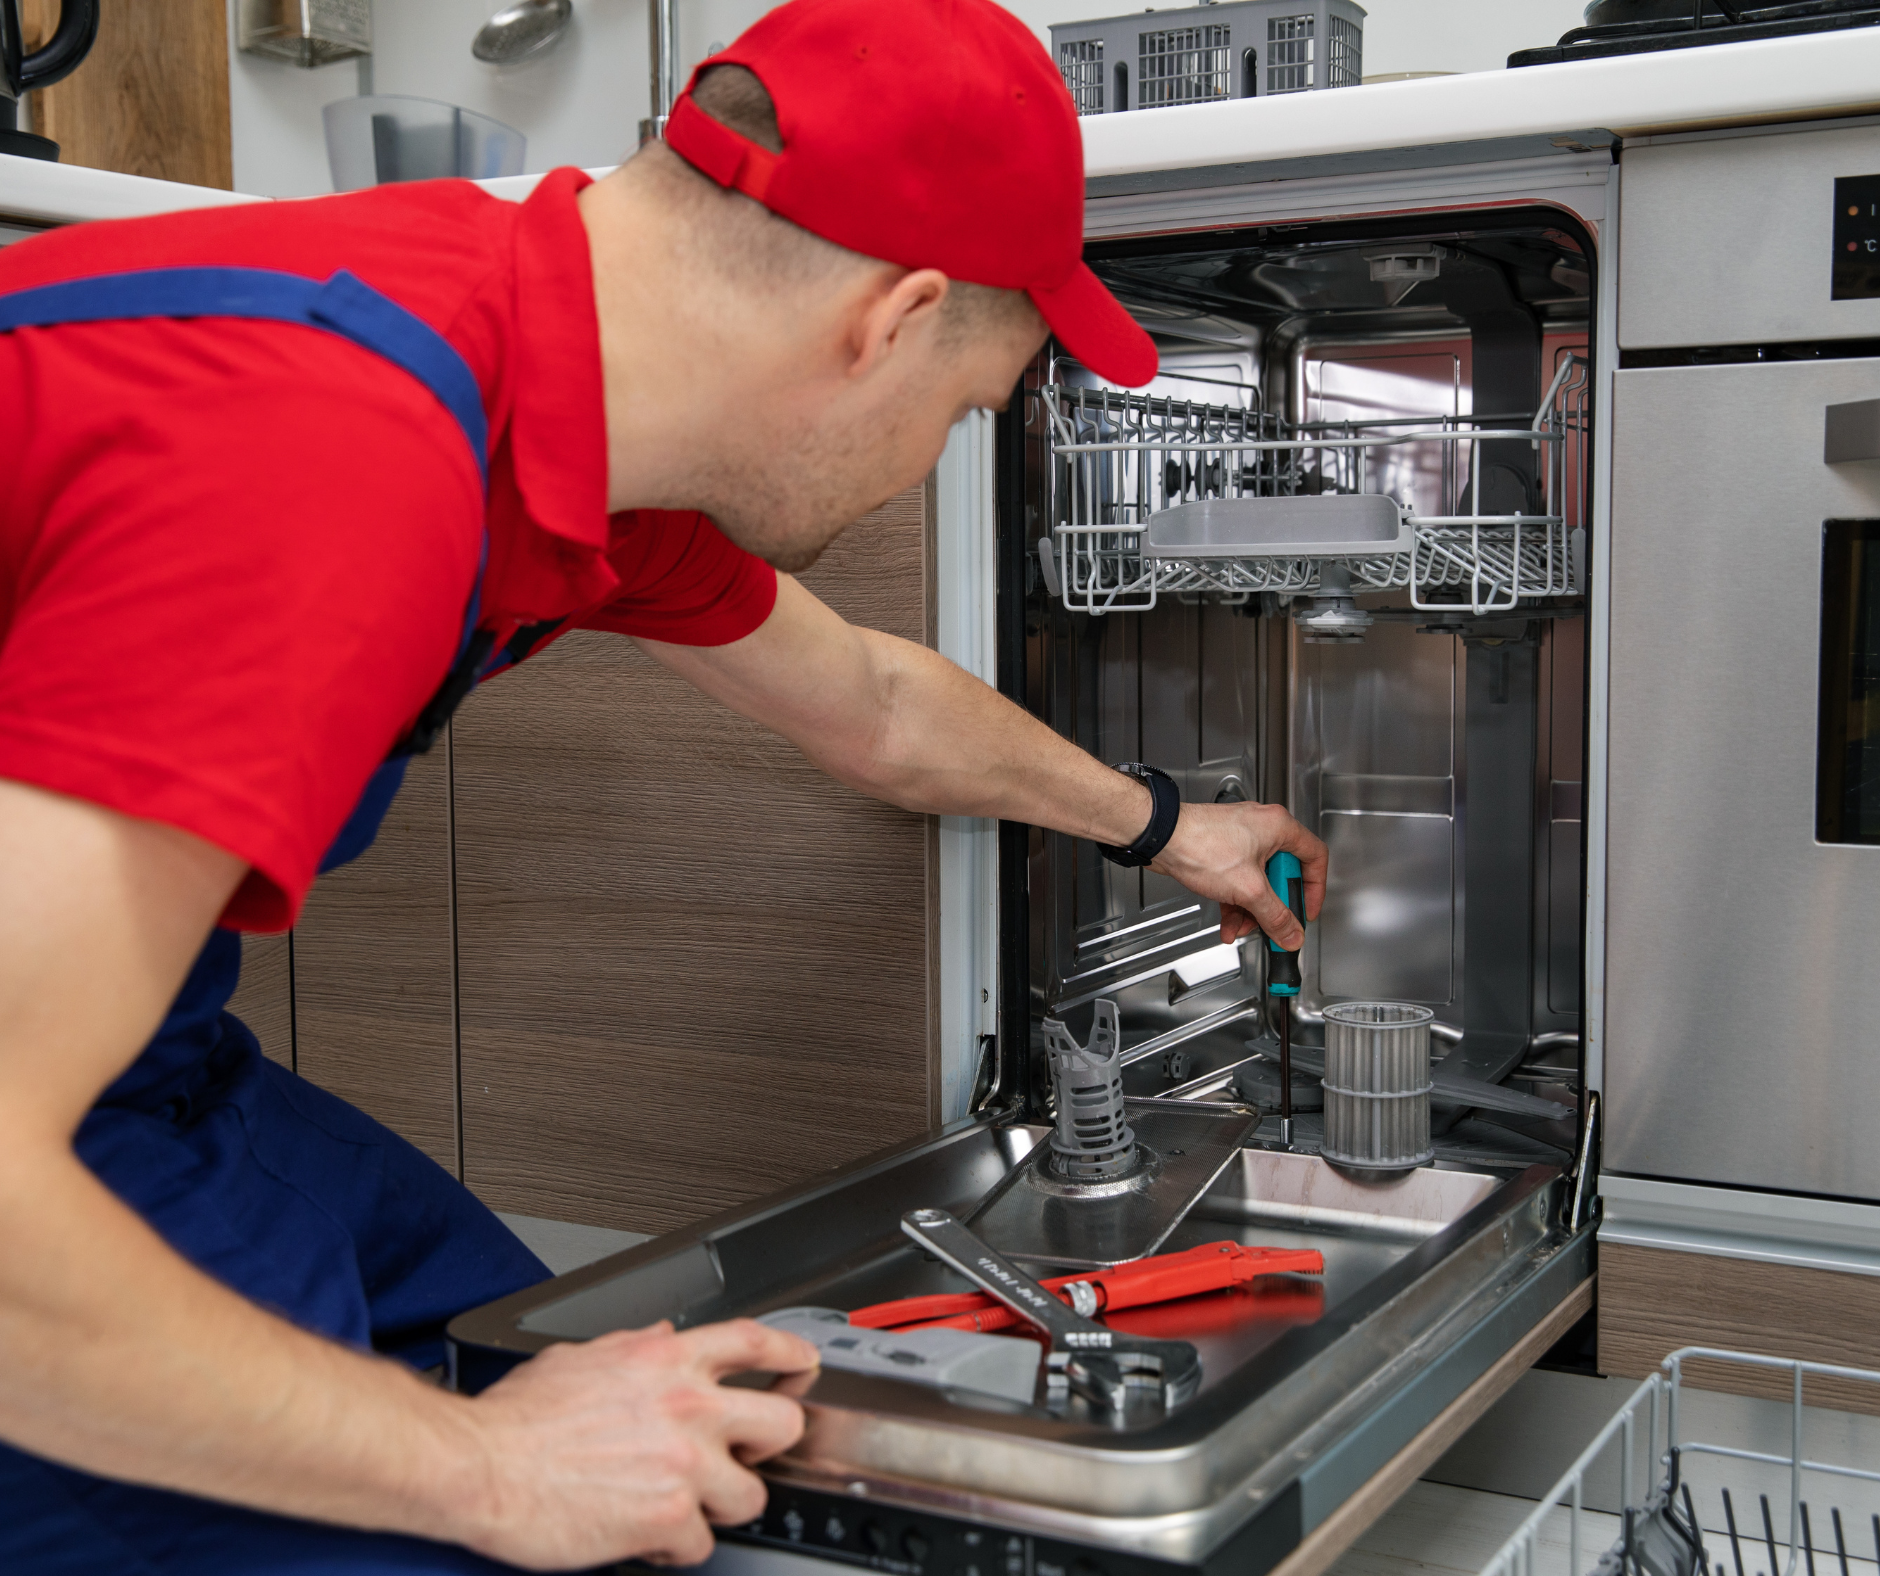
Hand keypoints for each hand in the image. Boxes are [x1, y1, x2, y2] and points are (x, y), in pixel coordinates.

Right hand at [446, 1319, 819, 1570]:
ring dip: (718, 1505)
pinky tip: (646, 1534)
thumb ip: (635, 1347)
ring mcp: (684, 1463)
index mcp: (666, 1359)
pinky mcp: (669, 1517)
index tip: (804, 1363)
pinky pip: (701, 1544)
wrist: (479, 1465)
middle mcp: (686, 1405)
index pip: (754, 1343)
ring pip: (750, 1495)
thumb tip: (662, 1338)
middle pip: (781, 1423)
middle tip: (743, 1457)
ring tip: (681, 1503)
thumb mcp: (582, 1356)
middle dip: (767, 1445)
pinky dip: (675, 1546)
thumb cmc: (516, 1418)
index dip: (791, 1353)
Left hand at [1151, 801, 1326, 949]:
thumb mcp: (1248, 889)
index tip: (1306, 910)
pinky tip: (1228, 923)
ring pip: (1257, 882)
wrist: (1159, 837)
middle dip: (1273, 906)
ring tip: (1242, 928)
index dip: (1315, 888)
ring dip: (1251, 910)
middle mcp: (1262, 829)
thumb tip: (1291, 933)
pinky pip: (1237, 880)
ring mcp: (1240, 839)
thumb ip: (1275, 916)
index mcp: (1279, 828)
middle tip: (1271, 923)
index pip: (1314, 857)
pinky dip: (1235, 903)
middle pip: (1282, 875)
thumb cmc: (1200, 845)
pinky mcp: (1221, 850)